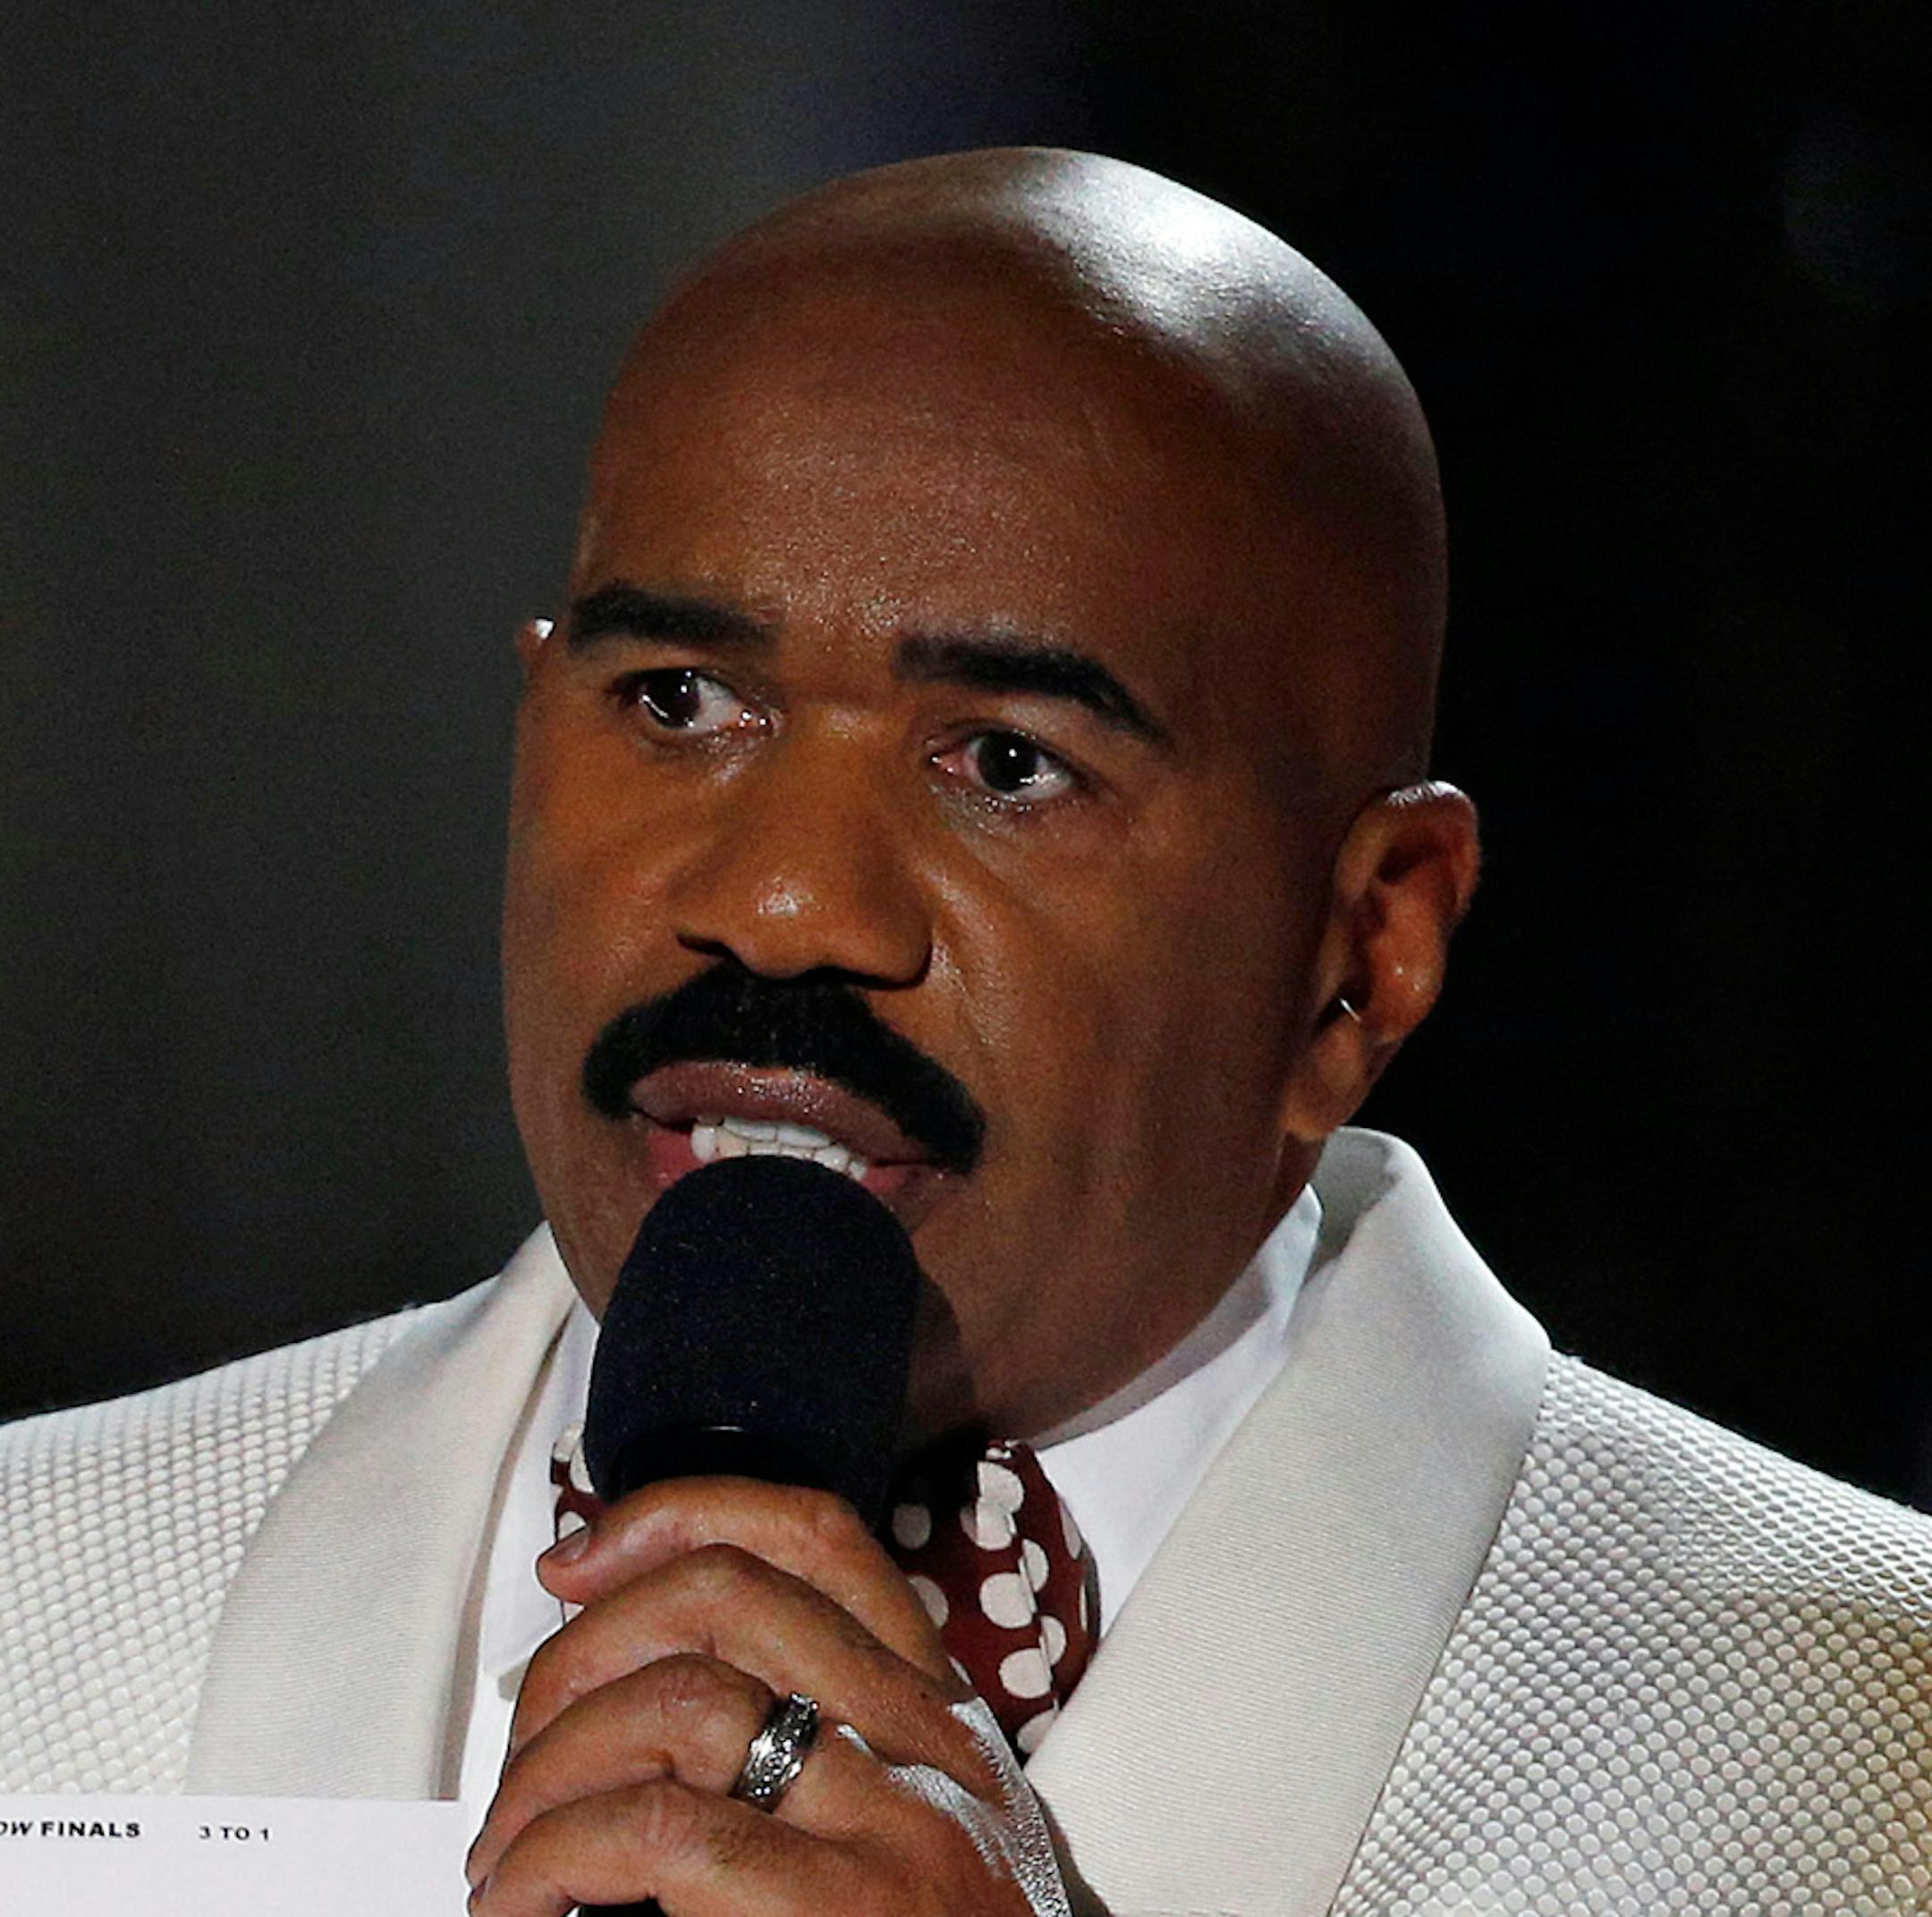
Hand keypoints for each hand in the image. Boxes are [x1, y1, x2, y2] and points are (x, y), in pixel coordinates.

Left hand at [464, 1477, 1068, 1915]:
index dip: (677, 1513)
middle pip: (726, 1595)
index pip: (815, 1535)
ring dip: (549, 1765)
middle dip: (580, 1651)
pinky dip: (552, 1856)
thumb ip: (819, 1741)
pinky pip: (658, 1831)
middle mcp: (928, 1743)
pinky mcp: (845, 1914)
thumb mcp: (906, 1824)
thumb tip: (631, 1679)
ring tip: (508, 1850)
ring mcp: (894, 1825)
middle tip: (523, 1750)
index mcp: (936, 1709)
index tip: (575, 1562)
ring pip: (681, 1699)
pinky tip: (525, 1901)